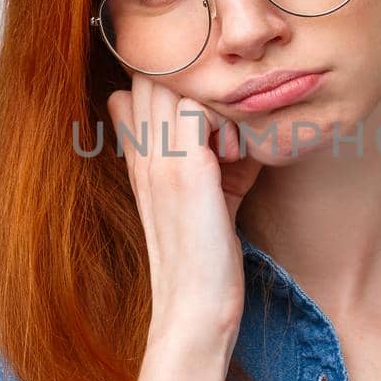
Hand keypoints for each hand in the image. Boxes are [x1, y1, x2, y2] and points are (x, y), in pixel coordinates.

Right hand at [106, 72, 263, 345]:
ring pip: (174, 80)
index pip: (138, 80)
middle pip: (153, 72)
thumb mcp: (207, 191)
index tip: (215, 103)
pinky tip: (241, 152)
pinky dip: (228, 118)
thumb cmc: (208, 254)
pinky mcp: (186, 170)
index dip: (176, 77)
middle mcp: (143, 150)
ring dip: (213, 96)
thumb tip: (243, 120)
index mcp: (141, 155)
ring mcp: (160, 157)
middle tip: (230, 113)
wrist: (195, 308)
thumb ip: (211, 148)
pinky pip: (199, 106)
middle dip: (196, 78)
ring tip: (234, 137)